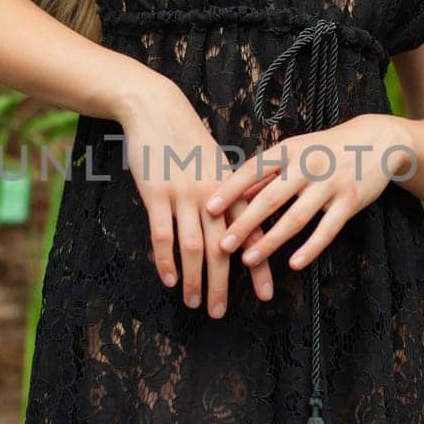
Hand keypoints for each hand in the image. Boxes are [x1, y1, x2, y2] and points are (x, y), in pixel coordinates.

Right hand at [120, 75, 273, 313]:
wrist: (157, 110)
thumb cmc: (188, 140)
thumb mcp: (217, 164)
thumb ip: (230, 194)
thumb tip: (242, 225)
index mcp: (233, 189)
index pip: (252, 234)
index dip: (260, 266)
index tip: (266, 295)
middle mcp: (213, 195)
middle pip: (222, 248)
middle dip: (223, 284)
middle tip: (221, 313)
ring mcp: (184, 194)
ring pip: (193, 247)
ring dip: (195, 279)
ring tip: (194, 304)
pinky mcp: (157, 193)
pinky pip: (163, 234)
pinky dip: (165, 261)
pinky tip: (168, 280)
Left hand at [203, 114, 401, 272]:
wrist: (376, 141)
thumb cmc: (325, 148)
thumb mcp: (294, 150)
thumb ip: (265, 172)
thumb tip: (233, 194)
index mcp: (288, 150)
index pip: (253, 170)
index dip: (230, 190)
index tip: (209, 209)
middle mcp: (307, 165)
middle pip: (270, 198)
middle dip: (244, 223)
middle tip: (222, 245)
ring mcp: (330, 184)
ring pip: (296, 218)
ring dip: (270, 241)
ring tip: (248, 260)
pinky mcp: (350, 201)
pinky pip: (327, 230)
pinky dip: (310, 248)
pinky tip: (294, 265)